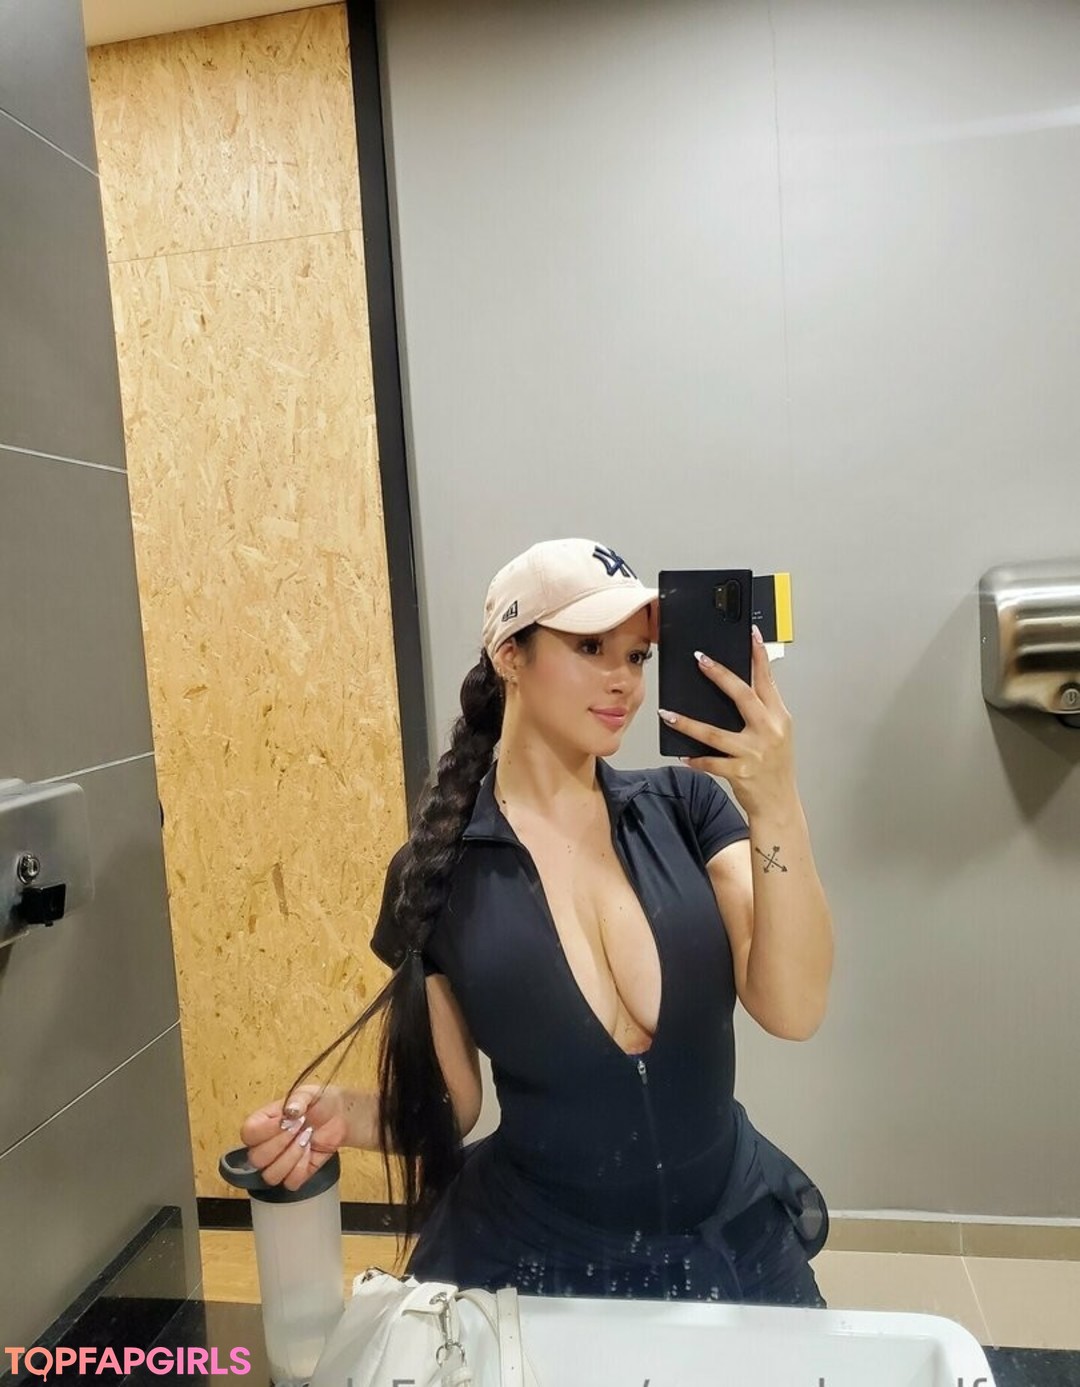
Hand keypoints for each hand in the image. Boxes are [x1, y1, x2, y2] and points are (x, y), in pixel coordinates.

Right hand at [240, 1082, 348, 1192]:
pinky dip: (302, 1168)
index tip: (287, 1120)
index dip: (266, 1130)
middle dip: (282, 1143)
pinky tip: (310, 1152)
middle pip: (256, 1159)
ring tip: (306, 1139)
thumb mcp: (309, 1093)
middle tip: (300, 1127)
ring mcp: (279, 1163)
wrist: (340, 1116)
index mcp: (262, 1123)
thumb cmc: (320, 1102)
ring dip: (292, 1157)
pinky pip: (290, 1182)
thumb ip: (298, 1098)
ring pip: (271, 1175)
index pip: (248, 1134)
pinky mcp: (295, 1175)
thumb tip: (290, 1111)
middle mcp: (265, 1145)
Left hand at [659, 626, 795, 817]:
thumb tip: (734, 687)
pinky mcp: (741, 773)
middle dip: (720, 675)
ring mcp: (755, 753)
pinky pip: (711, 763)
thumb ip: (761, 711)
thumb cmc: (775, 767)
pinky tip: (683, 755)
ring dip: (687, 723)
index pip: (768, 680)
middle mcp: (769, 731)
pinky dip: (695, 759)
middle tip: (699, 659)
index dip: (759, 655)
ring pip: (715, 733)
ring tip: (667, 714)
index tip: (750, 634)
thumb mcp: (777, 734)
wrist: (780, 806)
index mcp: (779, 717)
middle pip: (742, 696)